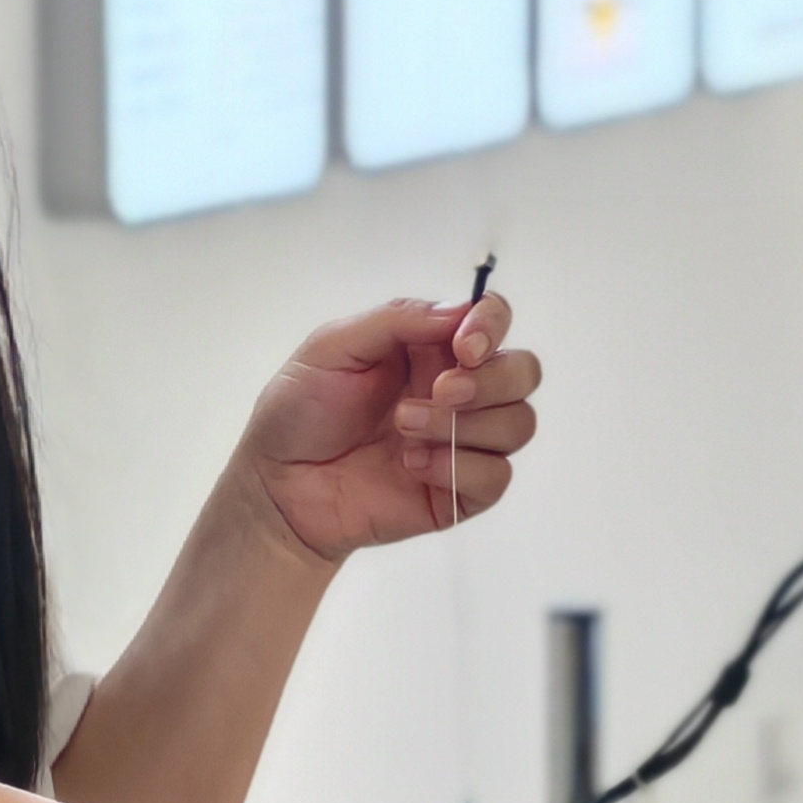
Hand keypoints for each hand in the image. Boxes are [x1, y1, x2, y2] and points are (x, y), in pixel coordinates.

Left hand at [238, 288, 539, 567]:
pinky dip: (459, 467)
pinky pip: (496, 477)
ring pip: (517, 424)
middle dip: (490, 381)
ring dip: (463, 425)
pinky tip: (412, 466)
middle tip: (438, 391)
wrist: (279, 486)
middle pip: (523, 372)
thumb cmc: (299, 412)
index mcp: (431, 348)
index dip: (492, 326)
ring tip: (403, 429)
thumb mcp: (333, 346)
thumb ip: (397, 320)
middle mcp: (457, 390)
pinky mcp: (458, 492)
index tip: (463, 347)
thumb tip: (460, 310)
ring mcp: (462, 442)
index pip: (493, 321)